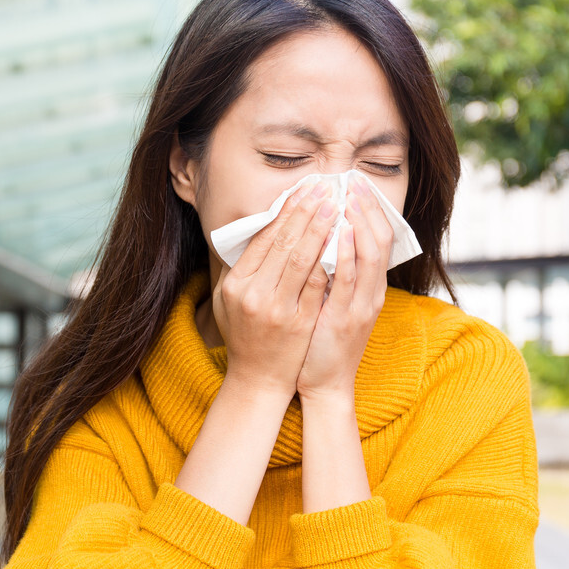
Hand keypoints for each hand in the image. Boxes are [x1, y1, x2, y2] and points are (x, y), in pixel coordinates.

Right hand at [214, 181, 340, 400]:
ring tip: (336, 205)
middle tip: (324, 188)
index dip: (285, 211)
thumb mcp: (226, 300)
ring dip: (321, 228)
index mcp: (236, 284)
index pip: (263, 238)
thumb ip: (239, 267)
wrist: (258, 380)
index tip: (302, 190)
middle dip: (306, 211)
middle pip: (283, 243)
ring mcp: (277, 309)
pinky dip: (330, 260)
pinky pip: (318, 285)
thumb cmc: (244, 336)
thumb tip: (257, 230)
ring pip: (302, 259)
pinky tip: (342, 240)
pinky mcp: (300, 323)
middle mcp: (254, 294)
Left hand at [297, 177, 393, 402]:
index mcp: (368, 288)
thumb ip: (331, 273)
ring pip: (368, 256)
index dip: (369, 211)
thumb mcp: (331, 302)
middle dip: (367, 209)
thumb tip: (320, 238)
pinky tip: (341, 232)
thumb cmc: (321, 342)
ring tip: (349, 196)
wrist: (324, 384)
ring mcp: (361, 306)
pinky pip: (349, 280)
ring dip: (360, 223)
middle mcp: (371, 293)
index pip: (377, 240)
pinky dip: (347, 253)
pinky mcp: (345, 318)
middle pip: (378, 241)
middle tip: (354, 181)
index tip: (356, 185)